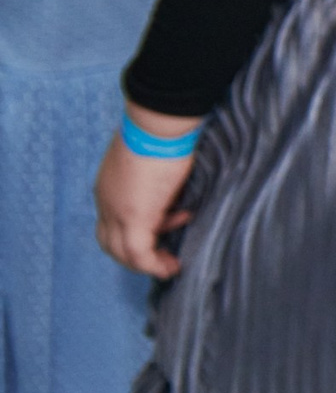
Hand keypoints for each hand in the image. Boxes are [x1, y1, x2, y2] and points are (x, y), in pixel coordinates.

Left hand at [96, 105, 198, 276]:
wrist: (157, 124)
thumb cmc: (159, 132)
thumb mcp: (150, 157)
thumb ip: (153, 175)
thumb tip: (172, 181)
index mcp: (108, 187)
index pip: (112, 220)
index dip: (136, 228)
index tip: (170, 223)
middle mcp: (106, 202)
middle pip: (110, 242)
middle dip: (135, 255)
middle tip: (162, 257)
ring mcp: (117, 211)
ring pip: (122, 252)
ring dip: (145, 263)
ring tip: (170, 265)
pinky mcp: (135, 218)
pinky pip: (139, 253)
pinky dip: (153, 266)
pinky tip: (170, 268)